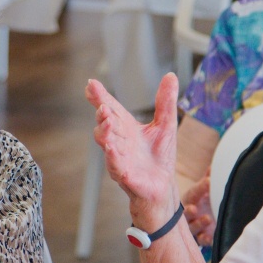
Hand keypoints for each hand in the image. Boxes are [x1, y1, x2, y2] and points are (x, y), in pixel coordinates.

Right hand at [86, 74, 180, 227]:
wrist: (162, 186)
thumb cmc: (159, 157)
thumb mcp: (165, 125)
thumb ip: (165, 102)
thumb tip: (171, 76)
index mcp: (126, 126)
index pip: (111, 108)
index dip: (100, 96)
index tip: (91, 84)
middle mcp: (119, 140)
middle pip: (105, 124)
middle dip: (102, 114)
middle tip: (103, 104)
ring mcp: (119, 157)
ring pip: (106, 144)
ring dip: (104, 132)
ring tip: (107, 121)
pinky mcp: (124, 175)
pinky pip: (116, 165)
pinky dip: (113, 157)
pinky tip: (112, 149)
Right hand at [181, 168, 216, 245]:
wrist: (198, 221)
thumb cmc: (201, 202)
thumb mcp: (203, 191)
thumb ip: (208, 180)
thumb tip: (214, 166)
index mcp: (190, 199)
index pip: (194, 193)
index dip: (201, 188)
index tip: (209, 181)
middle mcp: (189, 214)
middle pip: (186, 213)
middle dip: (189, 211)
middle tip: (194, 208)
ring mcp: (193, 226)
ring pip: (192, 227)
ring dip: (199, 224)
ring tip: (208, 218)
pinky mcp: (200, 238)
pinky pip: (201, 241)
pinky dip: (205, 239)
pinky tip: (210, 237)